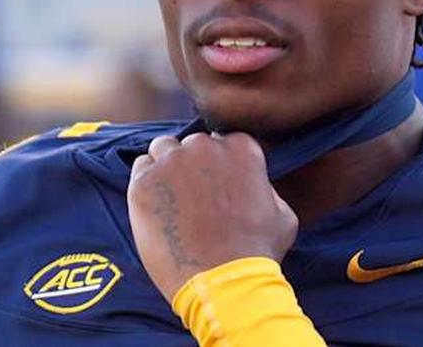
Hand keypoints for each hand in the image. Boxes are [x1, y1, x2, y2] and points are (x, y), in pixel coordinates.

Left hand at [127, 133, 298, 299]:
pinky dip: (146, 183)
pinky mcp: (144, 182)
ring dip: (166, 167)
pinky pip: (140, 168)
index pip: (222, 140)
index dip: (218, 163)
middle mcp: (205, 146)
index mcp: (241, 147)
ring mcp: (172, 162)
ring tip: (172, 199)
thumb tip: (255, 184)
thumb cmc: (257, 252)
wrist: (224, 282)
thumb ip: (265, 187)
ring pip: (162, 149)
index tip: (216, 183)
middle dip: (192, 164)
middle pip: (191, 143)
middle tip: (193, 196)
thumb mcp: (282, 213)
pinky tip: (156, 207)